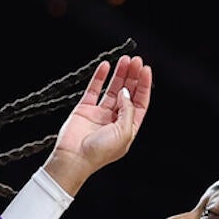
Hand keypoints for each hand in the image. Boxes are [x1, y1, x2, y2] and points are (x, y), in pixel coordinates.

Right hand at [44, 52, 152, 194]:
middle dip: (133, 77)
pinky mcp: (85, 109)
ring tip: (124, 59)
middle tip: (136, 61)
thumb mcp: (124, 132)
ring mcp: (100, 113)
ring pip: (112, 89)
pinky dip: (100, 77)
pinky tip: (106, 66)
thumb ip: (128, 111)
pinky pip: (94, 89)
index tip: (145, 70)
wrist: (73, 158)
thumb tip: (126, 93)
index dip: (144, 86)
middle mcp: (115, 120)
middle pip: (128, 93)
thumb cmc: (99, 152)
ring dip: (119, 74)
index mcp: (127, 128)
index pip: (140, 103)